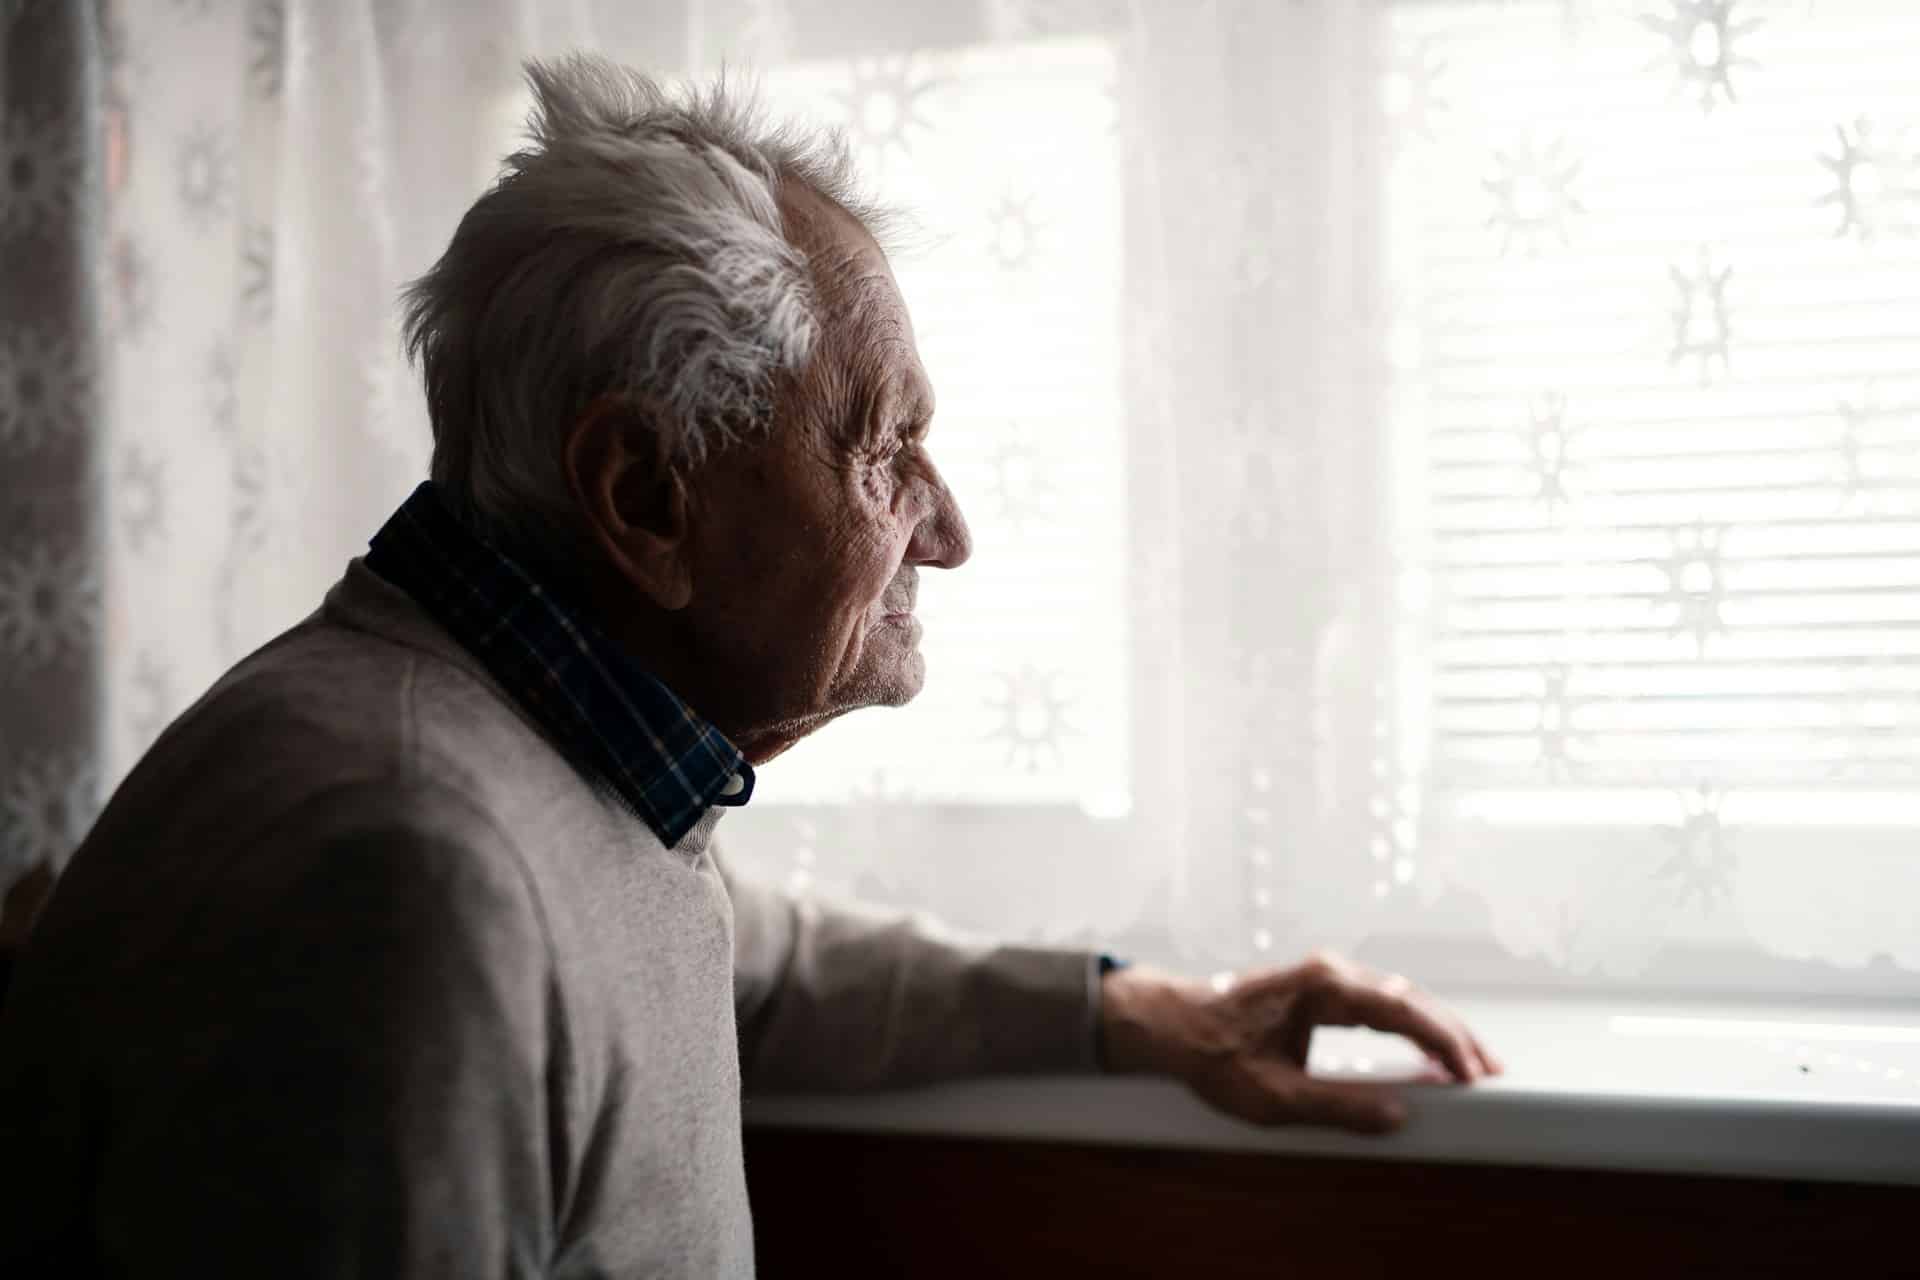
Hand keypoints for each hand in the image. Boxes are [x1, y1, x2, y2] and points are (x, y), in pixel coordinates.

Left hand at [1098, 950, 1501, 1134]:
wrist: (1172, 1024)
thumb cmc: (1214, 1056)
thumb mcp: (1273, 1096)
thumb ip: (1338, 1108)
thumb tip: (1399, 1116)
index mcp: (1323, 987)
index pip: (1402, 1009)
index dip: (1444, 1040)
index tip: (1473, 1071)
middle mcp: (1330, 972)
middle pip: (1410, 997)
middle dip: (1454, 1033)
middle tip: (1491, 1069)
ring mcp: (1327, 976)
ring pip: (1399, 998)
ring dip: (1437, 1027)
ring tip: (1472, 1063)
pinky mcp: (1322, 989)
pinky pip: (1380, 1003)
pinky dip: (1412, 1024)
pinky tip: (1429, 1051)